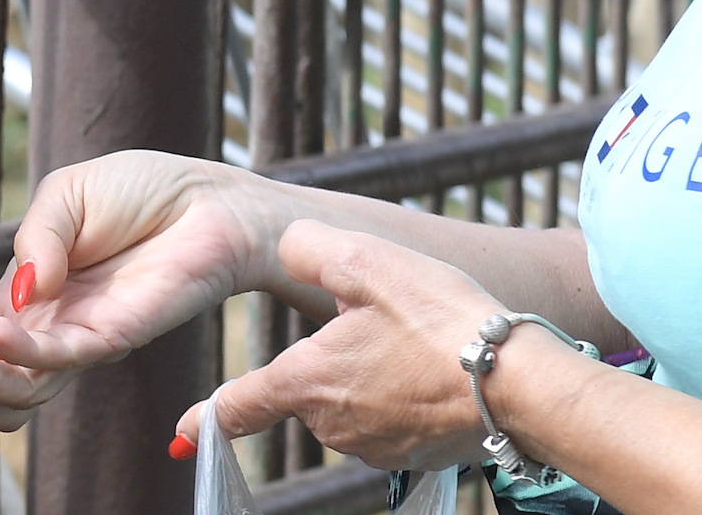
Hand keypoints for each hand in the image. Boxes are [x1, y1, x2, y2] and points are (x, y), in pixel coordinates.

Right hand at [0, 150, 283, 429]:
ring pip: (24, 391)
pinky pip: (62, 360)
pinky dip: (21, 354)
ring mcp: (84, 336)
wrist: (204, 196)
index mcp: (32, 295)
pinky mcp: (117, 336)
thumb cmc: (141, 191)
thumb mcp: (65, 195)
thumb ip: (34, 241)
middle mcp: (53, 325)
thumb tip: (19, 293)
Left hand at [173, 220, 522, 471]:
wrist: (517, 382)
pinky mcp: (410, 454)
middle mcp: (332, 424)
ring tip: (411, 344)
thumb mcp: (365, 261)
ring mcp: (373, 446)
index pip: (241, 405)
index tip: (184, 432)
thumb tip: (285, 247)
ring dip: (364, 376)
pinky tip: (429, 369)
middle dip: (325, 358)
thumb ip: (309, 250)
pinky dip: (397, 397)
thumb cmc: (439, 320)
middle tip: (377, 324)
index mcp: (308, 381)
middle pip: (306, 389)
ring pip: (348, 403)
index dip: (208, 415)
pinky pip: (387, 420)